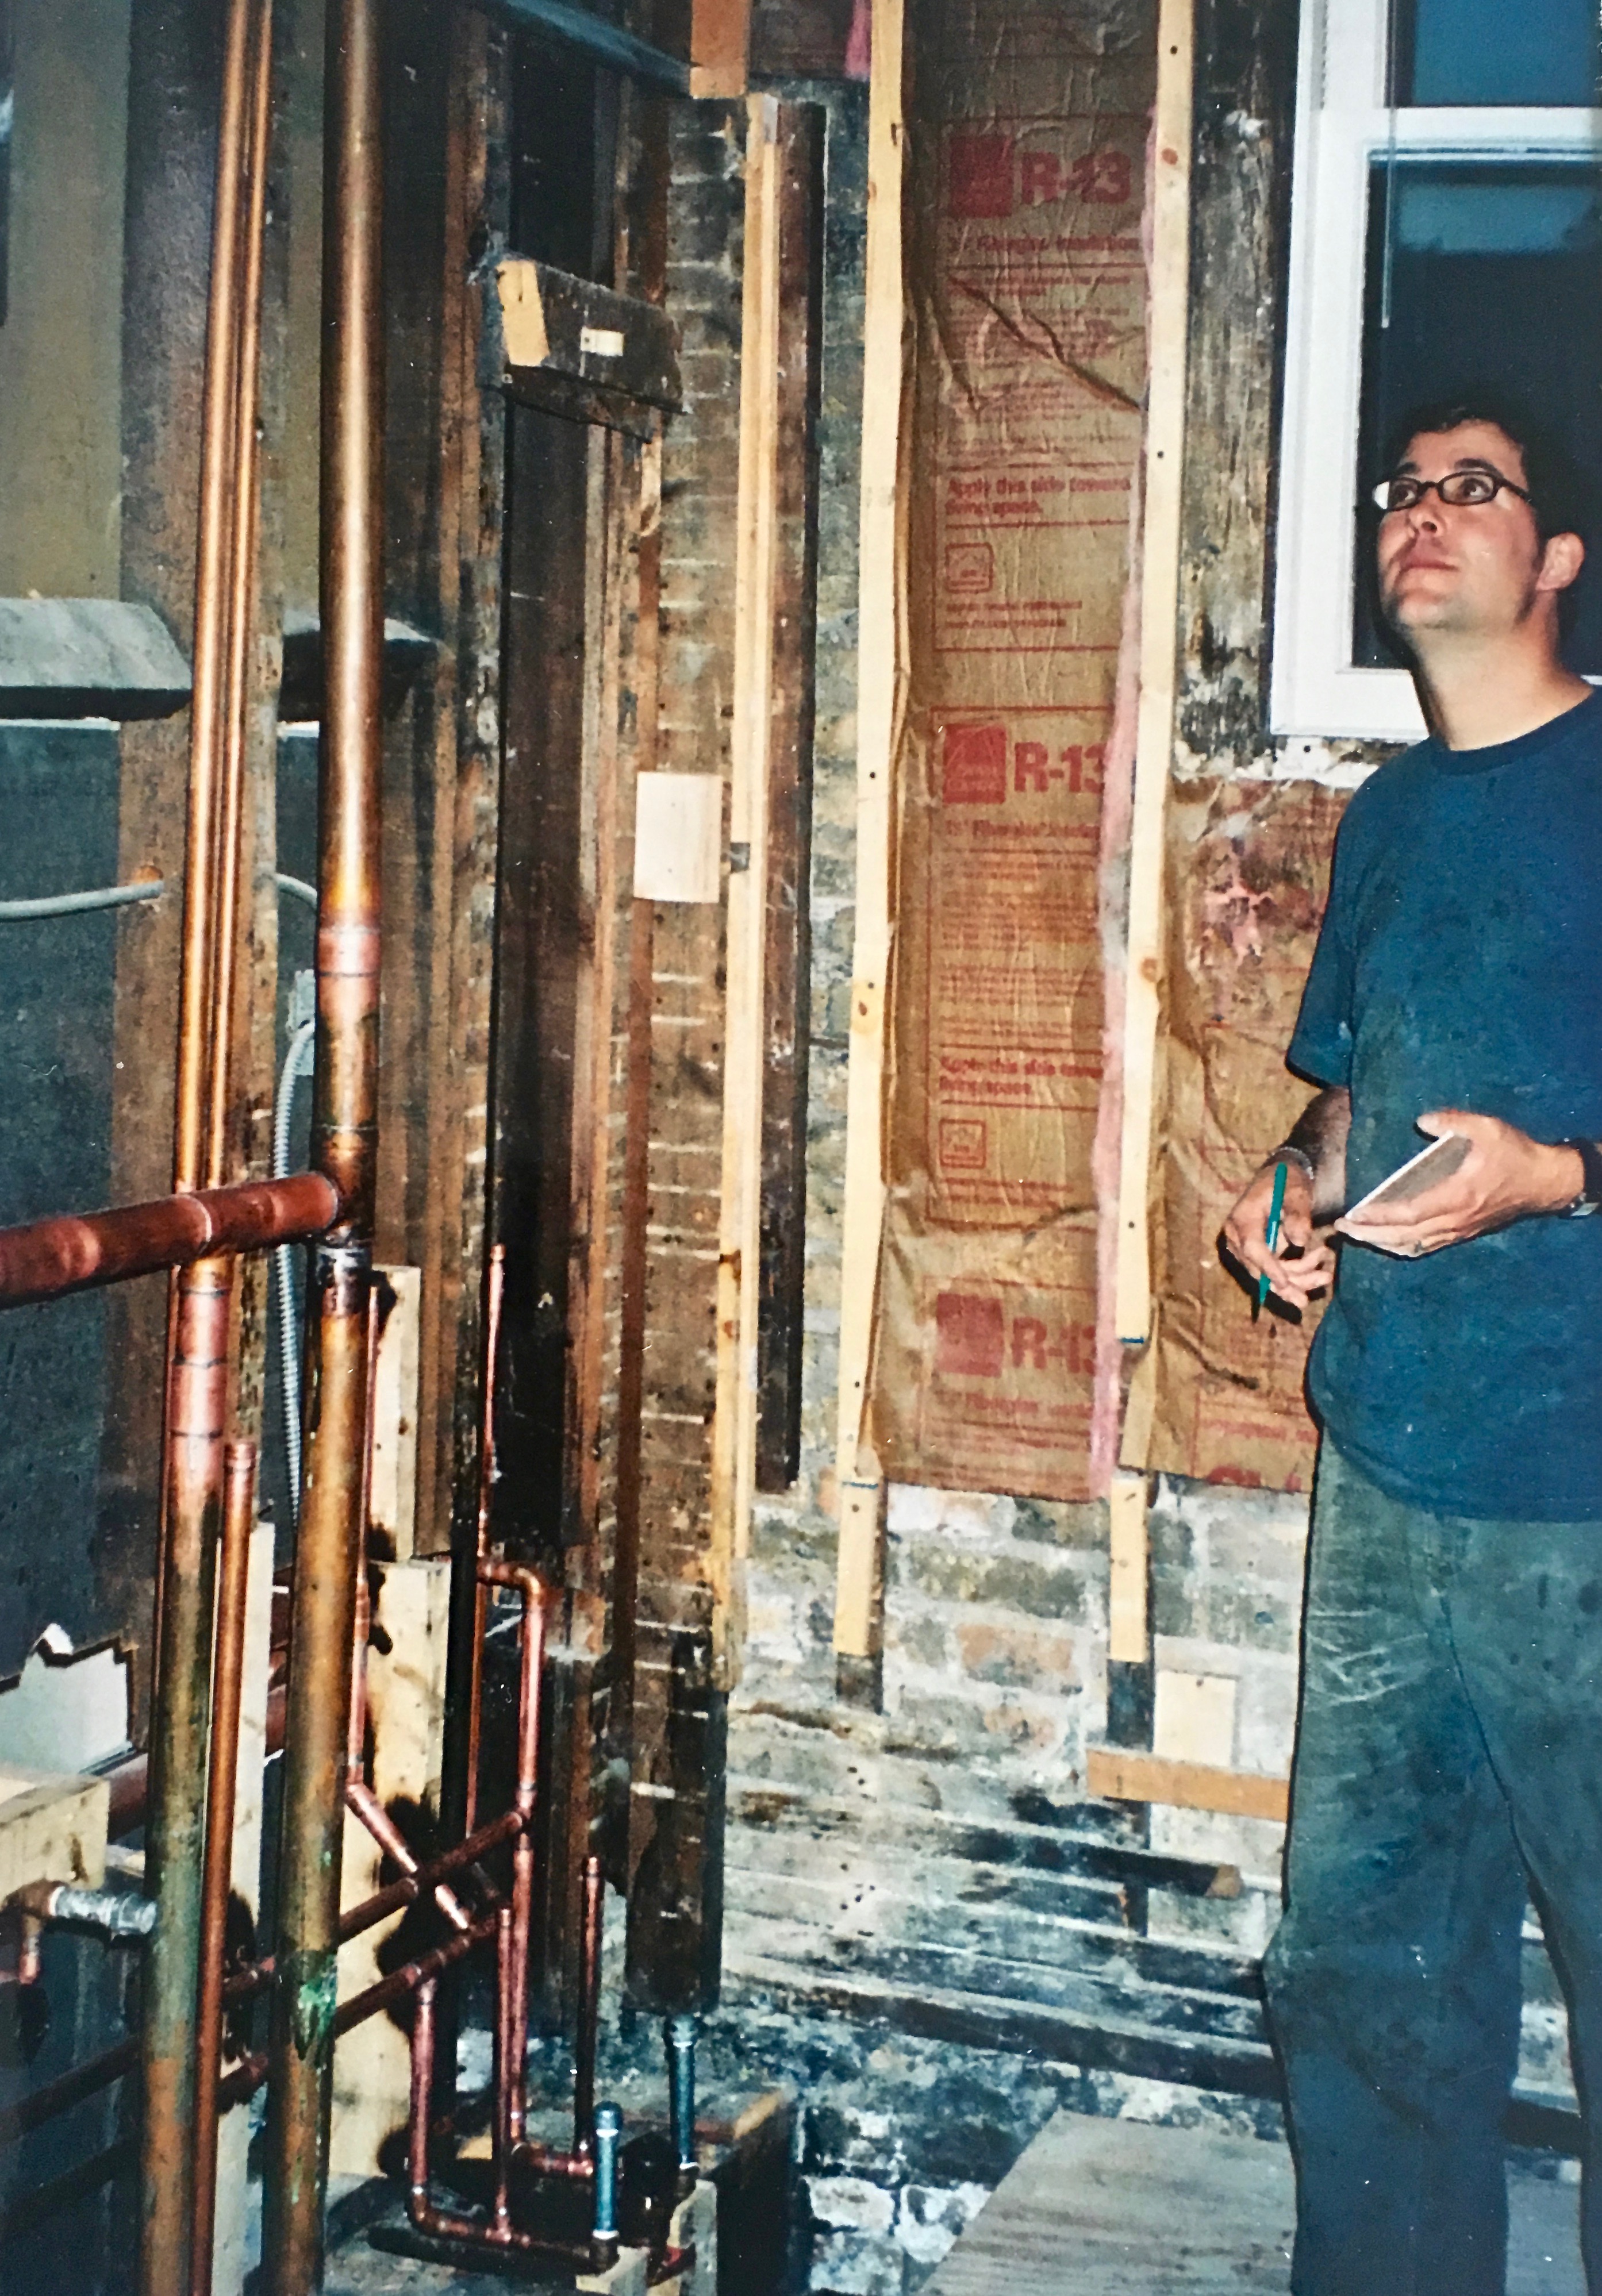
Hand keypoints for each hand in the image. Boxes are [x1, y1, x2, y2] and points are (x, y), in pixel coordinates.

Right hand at [1222, 1158, 1335, 1308]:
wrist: (1281, 1178)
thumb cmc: (1286, 1181)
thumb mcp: (1296, 1191)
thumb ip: (1297, 1214)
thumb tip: (1300, 1241)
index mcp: (1242, 1218)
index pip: (1252, 1248)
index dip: (1268, 1267)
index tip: (1285, 1283)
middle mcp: (1238, 1237)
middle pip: (1260, 1268)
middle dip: (1291, 1280)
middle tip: (1323, 1278)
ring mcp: (1246, 1248)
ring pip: (1269, 1275)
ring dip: (1298, 1280)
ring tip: (1325, 1276)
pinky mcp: (1258, 1255)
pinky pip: (1274, 1272)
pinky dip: (1296, 1276)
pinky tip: (1317, 1273)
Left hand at [1335, 1110, 1582, 1255]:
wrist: (1545, 1182)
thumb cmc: (1515, 1153)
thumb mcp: (1488, 1128)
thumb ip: (1453, 1122)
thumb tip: (1422, 1121)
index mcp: (1458, 1195)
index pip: (1410, 1212)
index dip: (1379, 1216)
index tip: (1354, 1213)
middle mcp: (1456, 1219)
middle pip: (1406, 1236)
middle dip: (1371, 1234)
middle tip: (1342, 1229)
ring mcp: (1460, 1230)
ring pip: (1416, 1246)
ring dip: (1384, 1243)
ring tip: (1358, 1235)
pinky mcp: (1465, 1232)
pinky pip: (1428, 1246)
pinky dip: (1404, 1247)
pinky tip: (1388, 1241)